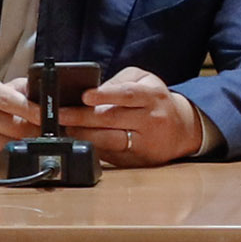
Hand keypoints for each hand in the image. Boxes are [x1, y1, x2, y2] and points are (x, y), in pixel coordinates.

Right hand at [0, 78, 44, 162]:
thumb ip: (22, 89)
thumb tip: (49, 94)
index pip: (17, 102)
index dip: (40, 112)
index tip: (58, 118)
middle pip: (19, 128)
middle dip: (38, 133)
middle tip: (51, 134)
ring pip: (12, 146)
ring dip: (27, 147)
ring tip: (32, 143)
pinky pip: (1, 160)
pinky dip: (12, 158)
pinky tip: (14, 152)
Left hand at [71, 68, 204, 167]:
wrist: (183, 130)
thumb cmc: (156, 101)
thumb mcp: (145, 80)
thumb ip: (119, 80)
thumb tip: (92, 91)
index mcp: (152, 96)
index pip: (128, 94)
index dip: (105, 94)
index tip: (85, 95)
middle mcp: (150, 120)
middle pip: (111, 119)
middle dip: (80, 117)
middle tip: (57, 114)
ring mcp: (144, 143)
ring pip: (108, 141)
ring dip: (81, 134)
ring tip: (62, 127)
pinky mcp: (137, 161)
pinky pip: (109, 155)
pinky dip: (89, 147)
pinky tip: (75, 141)